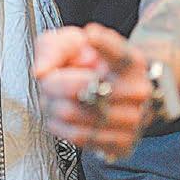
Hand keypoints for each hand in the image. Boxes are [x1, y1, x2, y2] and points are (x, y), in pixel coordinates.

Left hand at [35, 23, 152, 160]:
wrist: (117, 93)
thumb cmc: (91, 65)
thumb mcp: (73, 43)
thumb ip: (55, 47)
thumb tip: (41, 72)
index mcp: (132, 62)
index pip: (120, 54)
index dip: (104, 45)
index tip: (90, 35)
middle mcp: (138, 92)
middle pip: (81, 87)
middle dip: (53, 83)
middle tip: (49, 79)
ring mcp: (133, 121)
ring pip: (72, 113)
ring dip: (52, 105)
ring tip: (54, 97)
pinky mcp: (123, 144)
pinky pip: (76, 136)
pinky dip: (59, 125)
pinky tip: (61, 114)